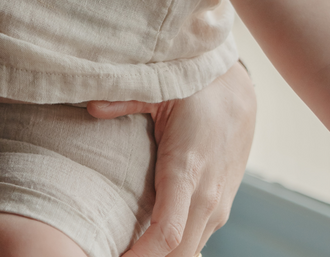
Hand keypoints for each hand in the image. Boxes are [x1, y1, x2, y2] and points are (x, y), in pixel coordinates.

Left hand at [87, 61, 255, 256]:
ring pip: (188, 252)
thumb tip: (91, 106)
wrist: (237, 94)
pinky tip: (145, 244)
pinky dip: (171, 250)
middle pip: (177, 255)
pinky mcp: (219, 208)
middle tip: (108, 253)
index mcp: (187, 170)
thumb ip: (124, 101)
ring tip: (125, 250)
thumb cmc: (196, 91)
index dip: (140, 256)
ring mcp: (217, 206)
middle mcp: (207, 196)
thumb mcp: (160, 90)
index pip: (166, 234)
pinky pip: (194, 241)